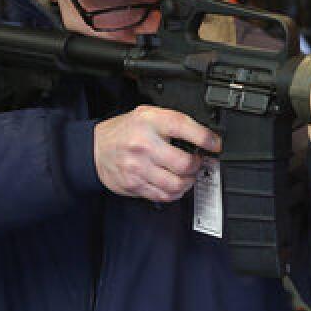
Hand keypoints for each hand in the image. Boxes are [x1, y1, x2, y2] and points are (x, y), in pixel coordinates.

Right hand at [94, 105, 221, 202]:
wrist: (95, 148)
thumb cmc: (125, 131)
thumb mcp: (148, 114)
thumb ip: (174, 121)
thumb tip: (204, 135)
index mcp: (150, 122)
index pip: (185, 129)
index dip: (207, 139)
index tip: (215, 145)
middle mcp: (144, 145)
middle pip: (185, 164)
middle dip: (198, 165)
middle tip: (198, 162)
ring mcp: (138, 167)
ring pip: (177, 184)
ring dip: (188, 182)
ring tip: (187, 175)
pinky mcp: (134, 185)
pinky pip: (164, 195)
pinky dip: (175, 193)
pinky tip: (175, 185)